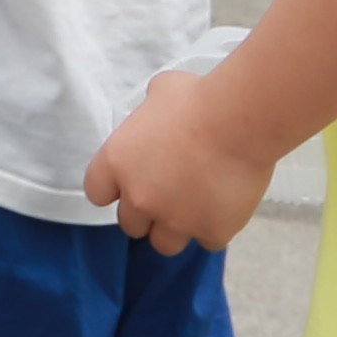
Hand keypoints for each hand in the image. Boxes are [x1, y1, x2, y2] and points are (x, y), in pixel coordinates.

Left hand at [80, 61, 275, 252]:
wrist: (240, 120)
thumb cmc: (198, 98)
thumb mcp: (159, 92)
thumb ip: (149, 115)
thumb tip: (157, 115)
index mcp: (117, 162)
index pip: (96, 192)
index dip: (113, 189)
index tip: (130, 183)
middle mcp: (140, 197)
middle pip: (130, 225)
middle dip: (146, 212)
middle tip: (169, 193)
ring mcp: (175, 220)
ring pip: (164, 244)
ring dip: (175, 228)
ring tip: (194, 206)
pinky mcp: (210, 232)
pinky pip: (207, 240)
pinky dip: (214, 226)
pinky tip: (224, 204)